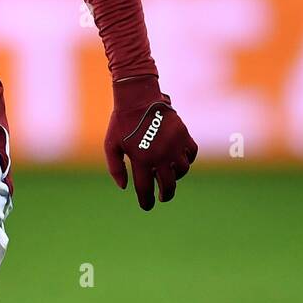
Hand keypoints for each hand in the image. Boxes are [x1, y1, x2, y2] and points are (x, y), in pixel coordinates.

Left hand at [104, 75, 197, 210]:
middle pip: (168, 185)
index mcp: (141, 160)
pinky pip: (191, 153)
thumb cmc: (121, 122)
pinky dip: (187, 160)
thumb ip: (116, 168)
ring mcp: (174, 145)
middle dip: (165, 195)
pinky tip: (179, 161)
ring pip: (182, 171)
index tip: (147, 205)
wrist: (138, 97)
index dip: (146, 201)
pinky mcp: (183, 135)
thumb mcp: (111, 145)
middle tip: (162, 197)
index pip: (145, 189)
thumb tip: (125, 187)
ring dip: (176, 177)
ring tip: (168, 175)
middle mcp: (160, 155)